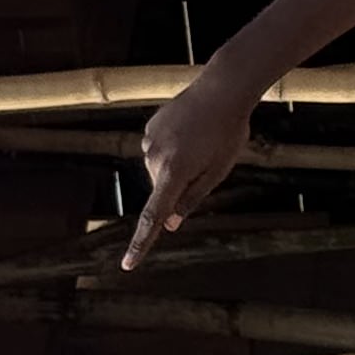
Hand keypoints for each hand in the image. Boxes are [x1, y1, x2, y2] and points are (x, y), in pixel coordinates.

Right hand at [126, 78, 257, 267]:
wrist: (221, 89)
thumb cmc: (227, 133)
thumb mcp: (218, 171)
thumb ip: (191, 198)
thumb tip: (169, 223)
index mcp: (174, 173)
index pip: (153, 217)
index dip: (141, 244)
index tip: (127, 265)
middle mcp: (155, 159)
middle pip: (163, 190)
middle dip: (180, 186)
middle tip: (207, 161)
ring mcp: (149, 142)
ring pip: (159, 170)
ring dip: (176, 166)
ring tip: (200, 140)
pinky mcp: (149, 128)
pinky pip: (158, 150)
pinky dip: (171, 148)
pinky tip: (189, 130)